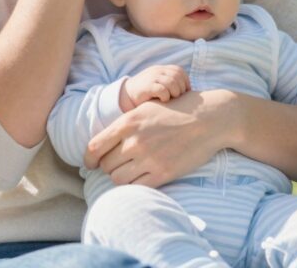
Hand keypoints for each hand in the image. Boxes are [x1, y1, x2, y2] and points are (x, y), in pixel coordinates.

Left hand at [85, 88, 233, 187]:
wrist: (208, 118)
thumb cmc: (178, 110)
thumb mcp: (147, 108)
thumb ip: (126, 124)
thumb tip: (106, 141)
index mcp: (129, 122)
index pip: (95, 147)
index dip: (88, 159)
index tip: (90, 164)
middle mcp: (135, 141)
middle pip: (106, 165)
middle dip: (108, 166)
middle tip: (117, 165)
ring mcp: (149, 159)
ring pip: (118, 179)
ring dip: (120, 177)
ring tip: (130, 171)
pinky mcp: (162, 173)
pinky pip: (136, 187)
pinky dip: (135, 185)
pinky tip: (141, 178)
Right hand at [120, 65, 190, 111]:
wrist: (126, 95)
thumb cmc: (147, 93)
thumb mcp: (159, 84)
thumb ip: (171, 83)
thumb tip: (190, 93)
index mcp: (162, 69)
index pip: (180, 71)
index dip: (185, 82)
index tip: (185, 93)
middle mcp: (158, 71)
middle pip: (177, 77)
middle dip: (181, 89)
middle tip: (177, 98)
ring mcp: (152, 78)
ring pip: (172, 82)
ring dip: (175, 93)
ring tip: (171, 99)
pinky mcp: (147, 87)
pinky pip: (162, 90)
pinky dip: (166, 96)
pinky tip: (163, 101)